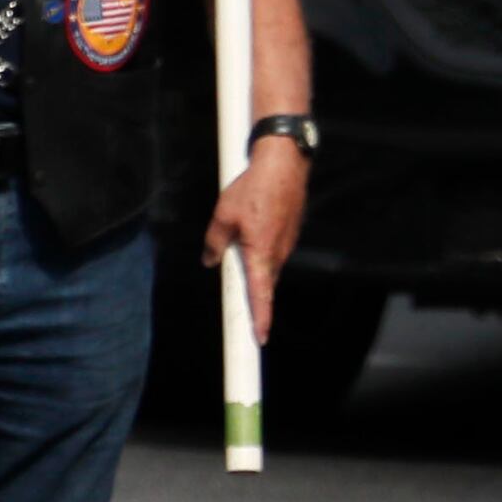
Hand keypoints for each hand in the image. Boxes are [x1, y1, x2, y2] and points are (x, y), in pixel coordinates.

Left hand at [202, 142, 310, 344]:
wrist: (284, 163)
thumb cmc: (253, 187)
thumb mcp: (223, 214)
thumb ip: (214, 242)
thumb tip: (211, 260)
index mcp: (260, 253)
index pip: (261, 295)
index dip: (260, 319)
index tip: (260, 338)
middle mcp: (278, 253)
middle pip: (264, 283)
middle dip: (252, 292)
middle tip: (240, 304)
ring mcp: (288, 242)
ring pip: (269, 265)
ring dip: (256, 266)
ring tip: (242, 244)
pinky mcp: (291, 232)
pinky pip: (275, 250)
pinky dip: (263, 250)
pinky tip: (255, 229)